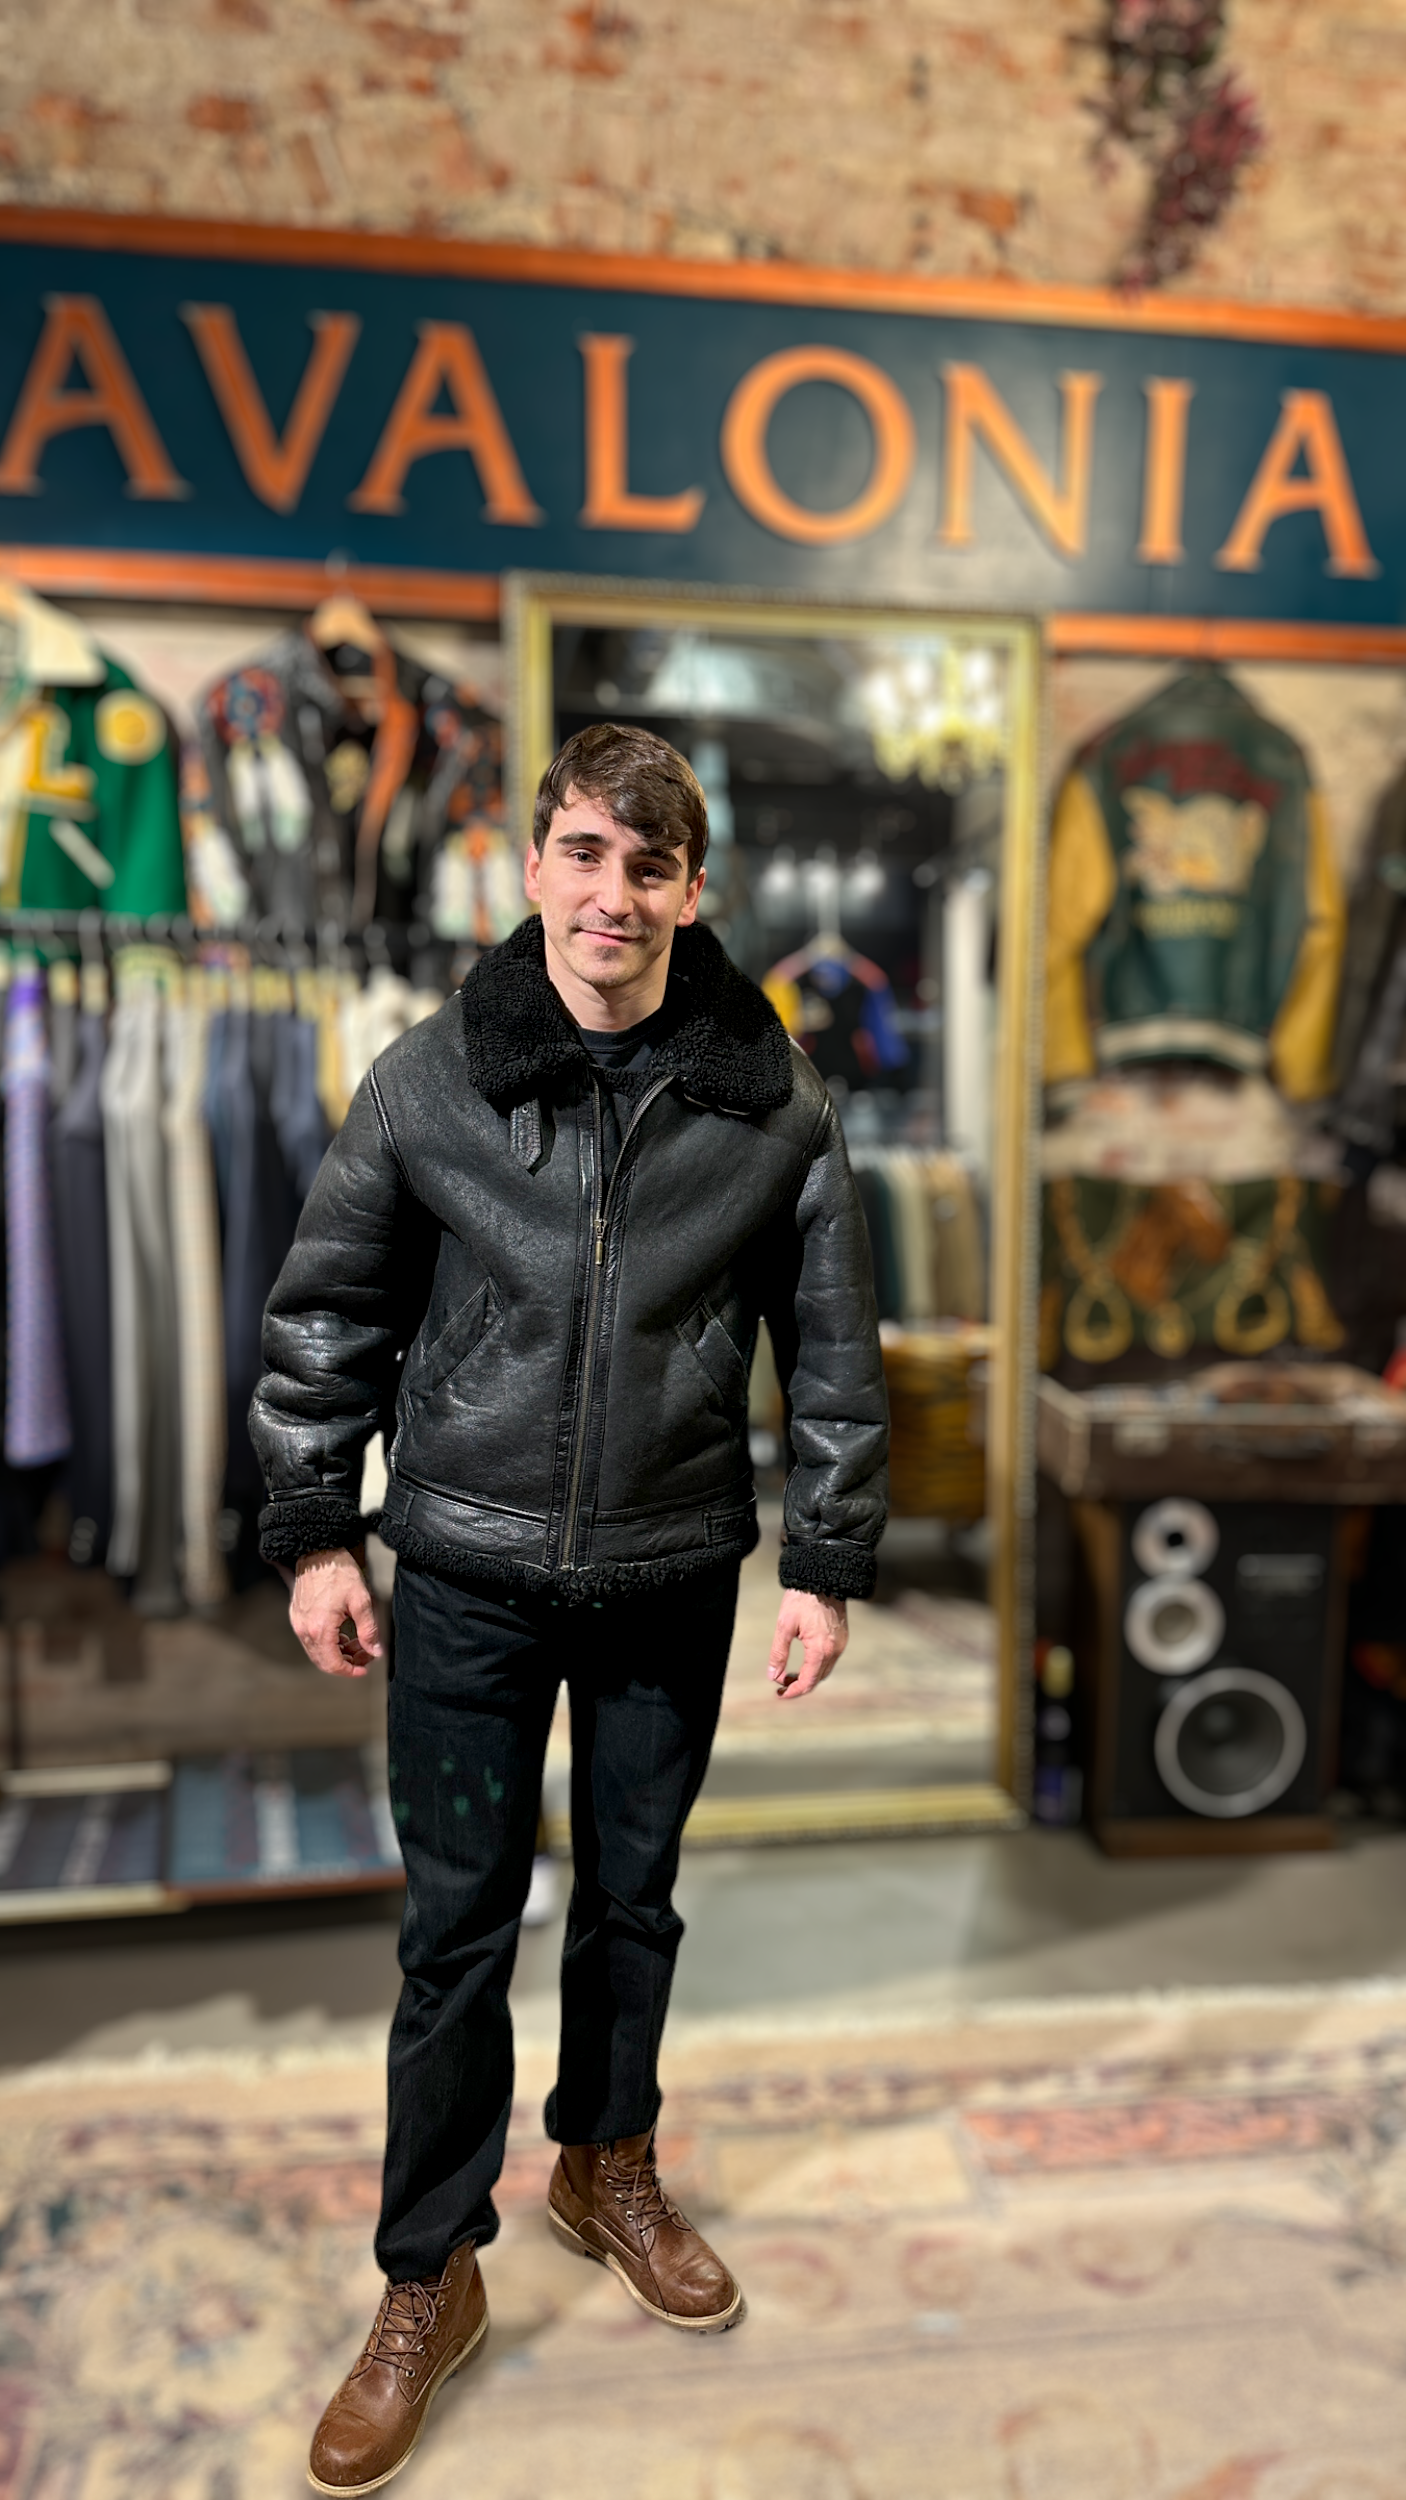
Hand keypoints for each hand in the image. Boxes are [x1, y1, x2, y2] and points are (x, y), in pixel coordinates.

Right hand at [290, 1547, 382, 1678]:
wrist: (318, 1552)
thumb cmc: (339, 1572)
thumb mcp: (361, 1600)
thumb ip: (368, 1630)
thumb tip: (374, 1651)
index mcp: (320, 1628)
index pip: (332, 1663)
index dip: (349, 1671)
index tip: (363, 1669)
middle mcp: (304, 1629)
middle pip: (323, 1661)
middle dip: (345, 1663)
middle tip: (364, 1656)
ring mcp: (298, 1623)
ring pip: (316, 1652)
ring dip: (336, 1654)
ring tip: (357, 1644)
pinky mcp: (296, 1616)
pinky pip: (310, 1639)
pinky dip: (326, 1643)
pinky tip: (342, 1636)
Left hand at [767, 1591, 847, 1701]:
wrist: (822, 1577)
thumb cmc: (801, 1599)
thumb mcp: (784, 1626)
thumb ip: (778, 1653)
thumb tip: (772, 1676)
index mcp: (820, 1649)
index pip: (808, 1682)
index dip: (793, 1692)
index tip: (779, 1695)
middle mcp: (835, 1650)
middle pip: (817, 1679)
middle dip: (799, 1685)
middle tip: (780, 1685)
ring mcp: (841, 1644)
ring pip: (824, 1670)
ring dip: (808, 1676)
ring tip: (788, 1675)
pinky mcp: (842, 1637)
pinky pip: (829, 1659)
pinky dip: (816, 1666)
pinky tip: (803, 1661)